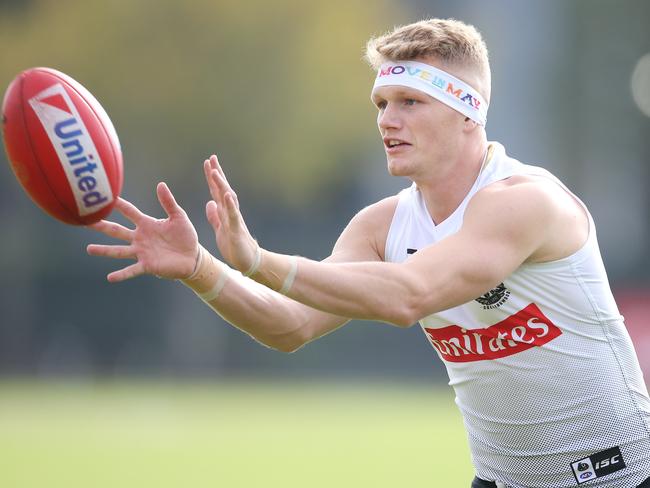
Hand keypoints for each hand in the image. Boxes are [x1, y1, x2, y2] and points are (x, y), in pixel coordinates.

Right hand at [87, 182, 198, 281]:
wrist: (192, 257)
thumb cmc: (185, 235)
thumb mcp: (178, 217)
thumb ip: (168, 202)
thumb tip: (160, 184)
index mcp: (147, 224)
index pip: (129, 212)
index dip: (118, 205)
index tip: (103, 197)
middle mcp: (140, 238)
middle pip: (117, 231)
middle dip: (102, 226)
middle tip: (84, 221)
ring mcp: (142, 252)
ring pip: (119, 251)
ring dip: (104, 250)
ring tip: (90, 249)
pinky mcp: (148, 266)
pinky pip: (132, 270)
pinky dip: (121, 274)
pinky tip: (110, 277)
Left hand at [203, 155, 257, 272]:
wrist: (246, 260)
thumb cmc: (234, 245)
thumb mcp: (220, 228)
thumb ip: (215, 216)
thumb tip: (209, 203)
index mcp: (225, 212)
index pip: (217, 191)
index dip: (212, 177)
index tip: (208, 162)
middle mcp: (230, 212)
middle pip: (223, 189)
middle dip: (217, 174)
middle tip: (212, 158)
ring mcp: (234, 219)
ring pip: (228, 199)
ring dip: (221, 185)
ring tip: (215, 172)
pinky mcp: (237, 229)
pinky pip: (233, 215)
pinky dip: (230, 204)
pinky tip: (227, 195)